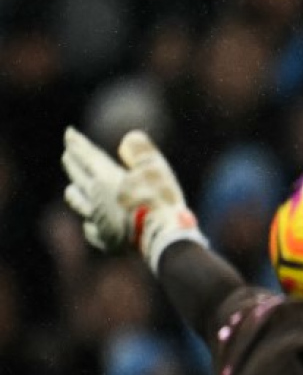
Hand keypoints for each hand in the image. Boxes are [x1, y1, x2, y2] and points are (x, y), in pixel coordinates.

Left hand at [62, 127, 205, 271]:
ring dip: (74, 193)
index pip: (87, 157)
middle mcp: (97, 200)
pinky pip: (91, 229)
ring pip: (79, 204)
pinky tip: (90, 224)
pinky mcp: (107, 241)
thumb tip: (128, 138)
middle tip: (68, 154)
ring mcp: (100, 222)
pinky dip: (89, 223)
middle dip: (73, 164)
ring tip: (71, 188)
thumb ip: (140, 151)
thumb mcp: (156, 168)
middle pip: (79, 178)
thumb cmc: (161, 201)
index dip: (78, 144)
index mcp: (106, 180)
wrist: (163, 240)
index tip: (69, 133)